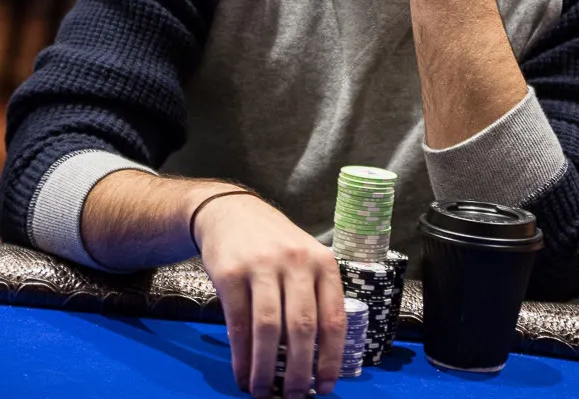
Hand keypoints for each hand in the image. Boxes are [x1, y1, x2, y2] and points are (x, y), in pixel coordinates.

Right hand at [194, 194, 345, 397]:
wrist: (231, 211)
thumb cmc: (274, 243)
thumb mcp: (305, 259)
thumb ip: (315, 297)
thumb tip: (319, 359)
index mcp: (322, 262)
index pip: (333, 318)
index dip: (331, 359)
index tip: (325, 387)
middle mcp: (296, 262)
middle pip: (302, 328)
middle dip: (298, 372)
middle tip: (294, 398)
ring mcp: (262, 266)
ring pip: (269, 329)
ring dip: (266, 370)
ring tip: (264, 394)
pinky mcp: (231, 273)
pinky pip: (239, 324)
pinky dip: (241, 357)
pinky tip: (243, 375)